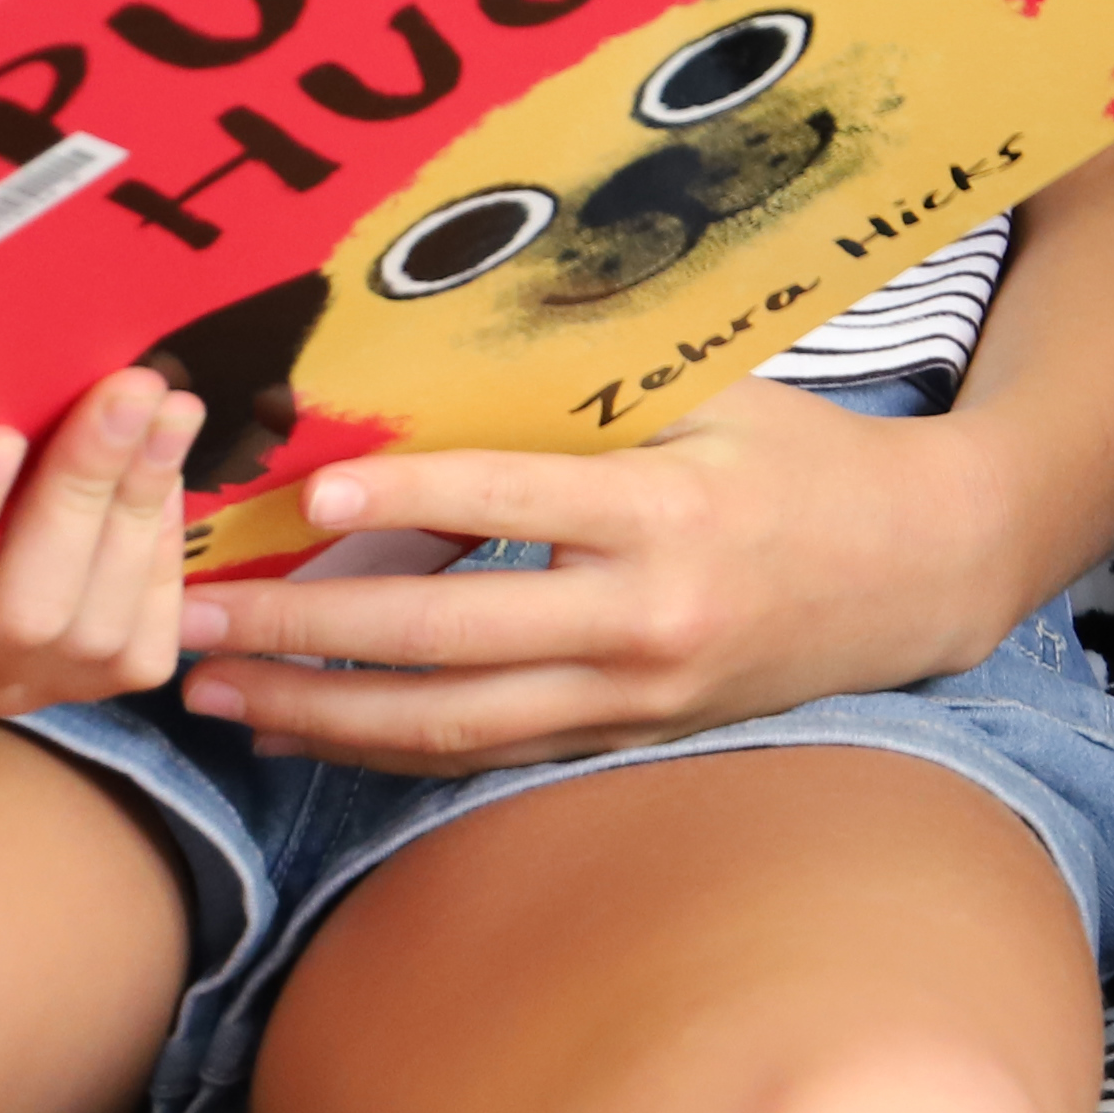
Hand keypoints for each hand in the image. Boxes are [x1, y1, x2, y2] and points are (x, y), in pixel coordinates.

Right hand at [0, 366, 204, 713]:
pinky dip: (168, 556)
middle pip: (22, 607)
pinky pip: (144, 642)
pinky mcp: (76, 682)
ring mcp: (5, 687)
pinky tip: (171, 468)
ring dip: (141, 508)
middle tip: (126, 387)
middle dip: (82, 491)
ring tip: (165, 407)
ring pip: (97, 624)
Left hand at [172, 373, 1014, 773]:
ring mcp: (635, 690)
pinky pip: (485, 751)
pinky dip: (385, 746)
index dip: (404, 502)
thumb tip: (448, 361)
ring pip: (449, 722)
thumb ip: (596, 397)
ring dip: (320, 712)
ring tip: (214, 695)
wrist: (919, 570)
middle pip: (449, 638)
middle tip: (194, 622)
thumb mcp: (723, 395)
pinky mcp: (627, 733)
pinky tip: (305, 728)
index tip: (302, 497)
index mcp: (669, 508)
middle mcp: (646, 614)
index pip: (510, 503)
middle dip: (306, 633)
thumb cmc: (808, 459)